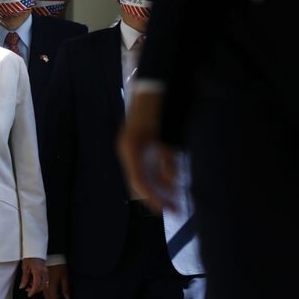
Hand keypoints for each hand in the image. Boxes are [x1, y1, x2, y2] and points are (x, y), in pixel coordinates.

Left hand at [19, 258, 48, 297]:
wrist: (35, 250)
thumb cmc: (29, 257)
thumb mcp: (25, 267)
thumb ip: (24, 278)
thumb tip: (22, 286)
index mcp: (37, 271)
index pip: (36, 284)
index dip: (33, 291)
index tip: (29, 294)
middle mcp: (44, 272)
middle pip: (41, 286)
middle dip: (34, 289)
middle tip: (27, 289)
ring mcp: (46, 272)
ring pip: (44, 284)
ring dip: (37, 286)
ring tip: (29, 284)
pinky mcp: (46, 272)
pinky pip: (44, 280)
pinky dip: (39, 283)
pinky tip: (33, 280)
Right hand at [43, 263, 69, 298]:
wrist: (52, 254)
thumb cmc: (59, 264)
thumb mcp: (65, 276)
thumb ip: (65, 287)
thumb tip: (67, 297)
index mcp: (52, 284)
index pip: (53, 298)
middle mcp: (46, 284)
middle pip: (48, 298)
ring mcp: (43, 281)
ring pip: (45, 294)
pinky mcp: (42, 278)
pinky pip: (43, 288)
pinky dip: (46, 294)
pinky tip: (49, 295)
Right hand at [117, 90, 176, 213]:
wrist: (150, 89)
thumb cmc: (156, 110)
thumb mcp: (164, 137)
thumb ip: (166, 159)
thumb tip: (172, 182)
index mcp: (130, 149)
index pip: (138, 181)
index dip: (152, 197)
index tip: (166, 209)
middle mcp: (126, 151)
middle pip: (137, 182)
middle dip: (154, 197)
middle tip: (172, 209)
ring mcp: (129, 149)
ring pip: (140, 176)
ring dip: (156, 188)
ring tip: (172, 200)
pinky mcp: (135, 146)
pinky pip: (143, 167)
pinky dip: (155, 177)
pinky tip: (167, 183)